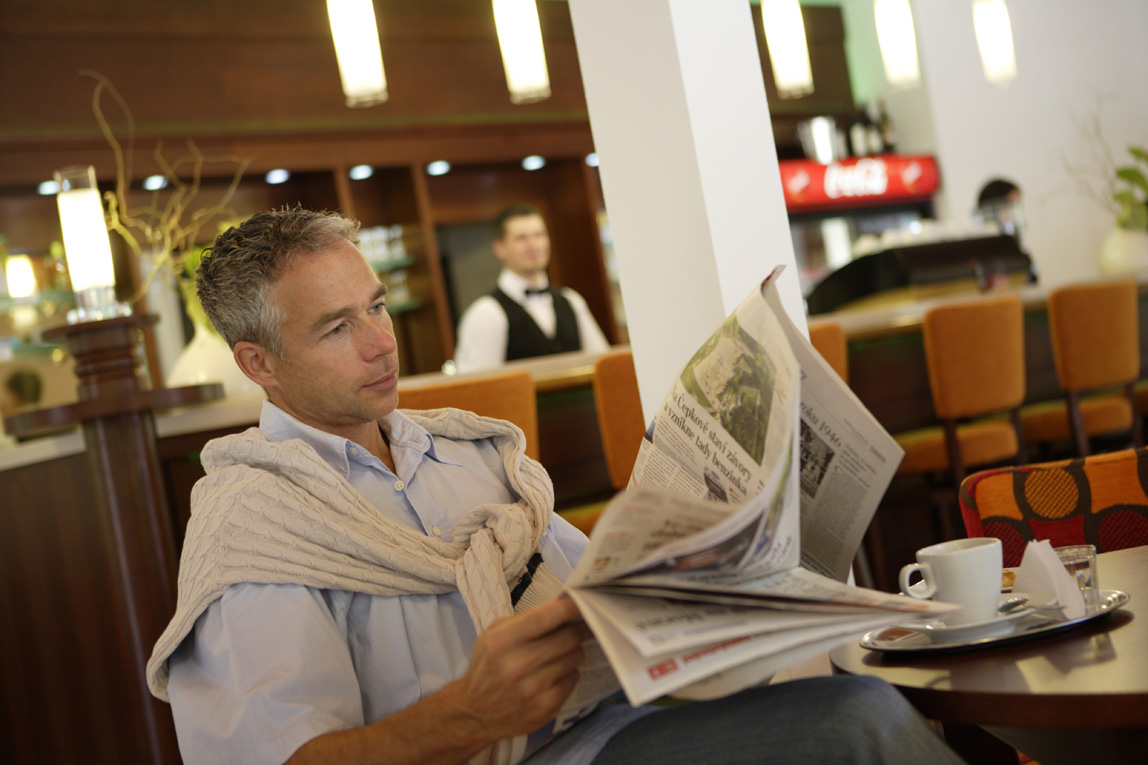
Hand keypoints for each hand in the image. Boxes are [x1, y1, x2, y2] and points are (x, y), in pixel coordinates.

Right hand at [450, 595, 588, 741]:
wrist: (476, 714)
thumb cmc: (487, 668)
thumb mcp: (493, 635)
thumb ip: (525, 619)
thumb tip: (560, 605)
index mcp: (501, 643)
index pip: (545, 618)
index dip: (569, 607)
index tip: (584, 599)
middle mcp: (517, 666)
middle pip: (568, 638)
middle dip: (581, 628)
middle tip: (584, 625)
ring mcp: (534, 689)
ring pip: (575, 657)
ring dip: (573, 650)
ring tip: (561, 652)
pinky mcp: (547, 707)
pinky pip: (574, 678)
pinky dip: (569, 672)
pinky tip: (556, 672)